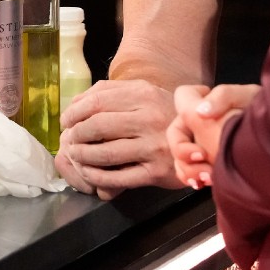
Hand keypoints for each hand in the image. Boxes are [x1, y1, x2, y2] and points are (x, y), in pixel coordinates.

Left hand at [55, 79, 183, 199]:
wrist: (204, 137)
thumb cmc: (164, 113)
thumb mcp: (144, 92)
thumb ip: (110, 92)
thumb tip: (75, 104)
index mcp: (143, 94)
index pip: (96, 102)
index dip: (74, 113)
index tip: (66, 121)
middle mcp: (148, 117)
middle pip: (96, 126)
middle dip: (75, 135)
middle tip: (69, 140)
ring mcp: (153, 146)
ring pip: (103, 153)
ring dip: (82, 156)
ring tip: (75, 155)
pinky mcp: (156, 172)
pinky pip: (117, 177)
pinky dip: (96, 177)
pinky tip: (89, 173)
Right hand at [168, 83, 260, 188]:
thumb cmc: (262, 115)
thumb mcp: (246, 98)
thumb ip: (222, 97)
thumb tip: (201, 111)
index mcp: (205, 107)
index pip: (182, 98)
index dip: (186, 104)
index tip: (202, 116)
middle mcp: (200, 127)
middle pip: (176, 137)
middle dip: (183, 149)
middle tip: (201, 156)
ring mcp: (204, 149)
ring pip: (180, 159)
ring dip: (188, 168)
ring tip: (207, 176)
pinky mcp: (211, 167)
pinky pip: (190, 174)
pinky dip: (193, 178)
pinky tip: (203, 183)